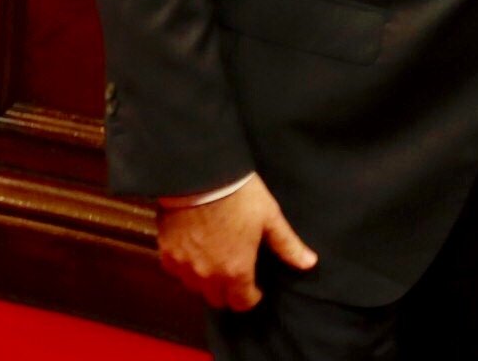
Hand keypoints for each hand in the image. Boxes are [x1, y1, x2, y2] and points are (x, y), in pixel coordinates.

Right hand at [155, 178, 315, 311]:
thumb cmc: (239, 195)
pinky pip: (175, 270)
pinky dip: (184, 266)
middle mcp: (208, 275)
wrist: (199, 173)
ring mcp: (185, 265)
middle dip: (228, 291)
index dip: (251, 296)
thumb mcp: (270, 217)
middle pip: (217, 300)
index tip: (254, 285)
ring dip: (205, 281)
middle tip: (235, 271)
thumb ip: (287, 245)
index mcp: (236, 271)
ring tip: (213, 261)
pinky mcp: (167, 251)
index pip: (242, 304)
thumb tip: (310, 263)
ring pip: (195, 287)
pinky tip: (192, 250)